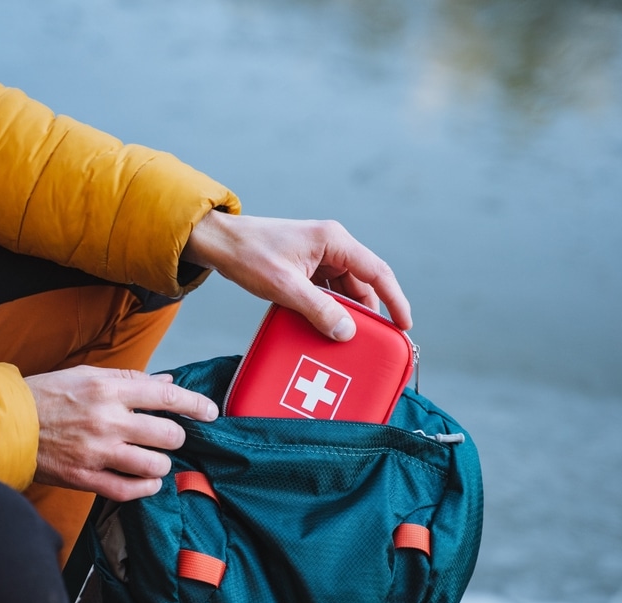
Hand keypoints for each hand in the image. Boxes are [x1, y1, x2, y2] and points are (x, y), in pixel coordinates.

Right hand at [25, 366, 217, 501]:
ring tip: (154, 459)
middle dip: (176, 437)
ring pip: (154, 465)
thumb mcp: (88, 375)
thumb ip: (130, 379)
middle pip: (168, 434)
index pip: (167, 397)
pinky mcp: (86, 478)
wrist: (7, 424)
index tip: (210, 412)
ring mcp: (98, 452)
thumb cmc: (48, 395)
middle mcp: (108, 420)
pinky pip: (129, 490)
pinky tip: (147, 481)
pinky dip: (145, 488)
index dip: (196, 405)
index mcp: (109, 390)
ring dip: (161, 464)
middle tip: (169, 437)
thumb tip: (166, 381)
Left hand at [182, 210, 412, 339]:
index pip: (377, 272)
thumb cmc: (248, 255)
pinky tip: (325, 327)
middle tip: (372, 343)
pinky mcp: (306, 266)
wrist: (217, 242)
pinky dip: (329, 309)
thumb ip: (319, 310)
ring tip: (346, 340)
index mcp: (334, 241)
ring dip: (346, 313)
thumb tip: (347, 332)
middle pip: (363, 284)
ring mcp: (319, 255)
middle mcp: (332, 245)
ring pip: (345, 290)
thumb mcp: (285, 287)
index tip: (404, 326)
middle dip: (368, 313)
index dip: (396, 300)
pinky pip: (328, 290)